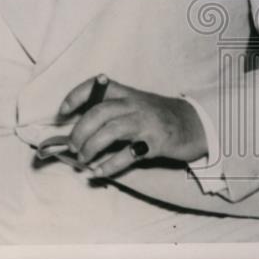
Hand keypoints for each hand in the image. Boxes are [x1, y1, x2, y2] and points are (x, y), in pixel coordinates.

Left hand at [57, 76, 207, 178]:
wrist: (195, 124)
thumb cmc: (157, 115)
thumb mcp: (135, 104)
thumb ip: (111, 110)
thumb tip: (79, 130)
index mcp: (125, 93)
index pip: (95, 86)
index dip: (75, 96)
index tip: (62, 112)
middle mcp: (134, 104)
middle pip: (99, 112)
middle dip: (80, 130)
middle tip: (72, 146)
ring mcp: (145, 123)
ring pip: (111, 131)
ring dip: (91, 147)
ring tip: (82, 160)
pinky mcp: (156, 143)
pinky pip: (128, 155)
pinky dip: (110, 165)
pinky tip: (99, 172)